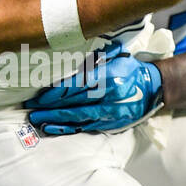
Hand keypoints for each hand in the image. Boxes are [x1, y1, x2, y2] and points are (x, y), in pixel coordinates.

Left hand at [29, 47, 162, 135]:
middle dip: (50, 107)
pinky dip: (67, 128)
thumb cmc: (130, 69)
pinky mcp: (110, 123)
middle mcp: (109, 96)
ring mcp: (110, 112)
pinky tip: (52, 128)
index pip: (77, 86)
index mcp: (109, 76)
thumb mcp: (115, 57)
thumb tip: (67, 60)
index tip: (40, 96)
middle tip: (31, 109)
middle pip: (74, 103)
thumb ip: (93, 60)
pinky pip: (85, 127)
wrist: (154, 88)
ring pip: (77, 117)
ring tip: (36, 119)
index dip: (57, 92)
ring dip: (54, 119)